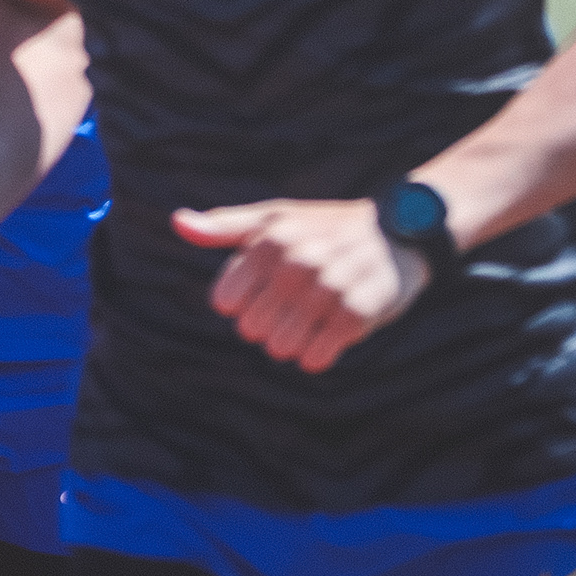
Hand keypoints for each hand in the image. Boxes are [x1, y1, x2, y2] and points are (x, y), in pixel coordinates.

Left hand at [173, 197, 425, 374]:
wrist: (398, 233)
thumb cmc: (324, 229)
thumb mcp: (274, 219)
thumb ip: (224, 226)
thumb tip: (177, 222)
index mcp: (272, 238)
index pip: (227, 300)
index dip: (241, 305)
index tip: (263, 293)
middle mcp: (299, 260)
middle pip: (252, 328)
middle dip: (266, 326)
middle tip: (291, 309)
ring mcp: (330, 287)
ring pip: (282, 347)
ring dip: (291, 344)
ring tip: (308, 323)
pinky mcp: (359, 313)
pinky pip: (317, 356)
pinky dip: (317, 355)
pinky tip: (327, 336)